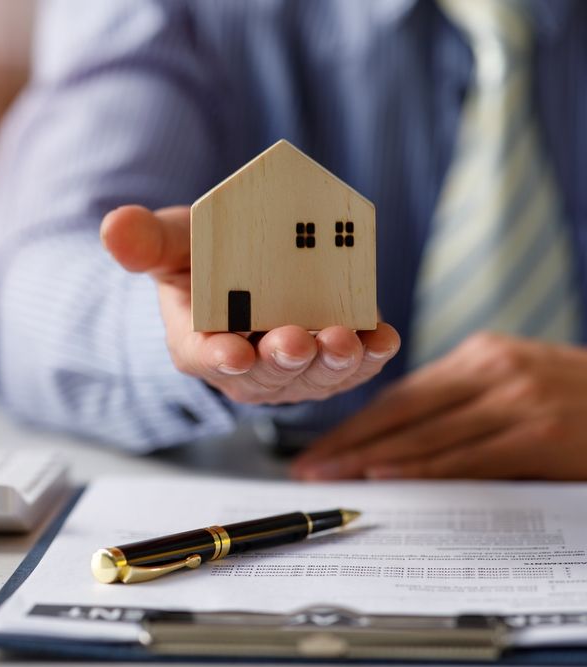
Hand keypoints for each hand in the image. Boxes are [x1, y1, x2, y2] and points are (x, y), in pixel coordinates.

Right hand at [100, 205, 399, 405]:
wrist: (239, 271)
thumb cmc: (200, 258)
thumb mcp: (171, 242)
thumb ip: (146, 239)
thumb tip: (113, 227)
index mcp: (194, 341)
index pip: (201, 356)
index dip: (217, 358)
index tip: (233, 353)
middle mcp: (242, 367)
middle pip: (262, 375)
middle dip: (283, 360)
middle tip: (296, 341)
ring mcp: (287, 370)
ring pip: (308, 378)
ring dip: (329, 364)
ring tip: (345, 341)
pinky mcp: (326, 359)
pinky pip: (348, 367)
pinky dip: (368, 357)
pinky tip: (383, 339)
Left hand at [290, 332, 586, 480]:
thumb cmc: (581, 397)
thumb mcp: (520, 382)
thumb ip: (465, 403)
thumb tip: (399, 441)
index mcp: (482, 355)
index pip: (400, 393)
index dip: (353, 421)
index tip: (317, 445)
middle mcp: (493, 369)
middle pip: (401, 412)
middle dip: (348, 442)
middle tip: (307, 467)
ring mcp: (517, 399)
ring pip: (425, 433)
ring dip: (371, 459)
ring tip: (332, 477)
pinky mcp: (539, 433)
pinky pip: (466, 455)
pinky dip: (422, 467)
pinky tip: (386, 476)